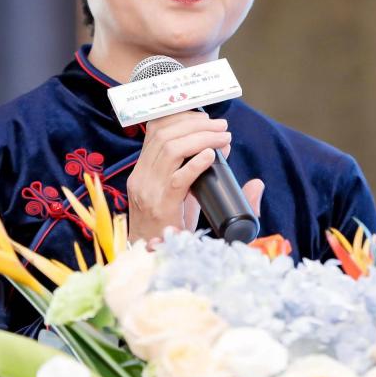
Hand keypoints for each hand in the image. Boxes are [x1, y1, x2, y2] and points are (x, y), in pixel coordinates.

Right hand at [125, 111, 264, 242]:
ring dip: (201, 138)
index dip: (180, 117)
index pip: (155, 130)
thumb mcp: (182, 195)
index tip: (205, 117)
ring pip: (171, 150)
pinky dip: (196, 164)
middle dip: (196, 125)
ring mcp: (148, 192)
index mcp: (143, 170)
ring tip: (223, 138)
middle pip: (165, 135)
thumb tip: (234, 159)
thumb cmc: (169, 226)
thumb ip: (203, 175)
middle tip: (221, 127)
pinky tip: (211, 156)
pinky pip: (177, 179)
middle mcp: (141, 177)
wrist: (151, 259)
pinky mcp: (160, 207)